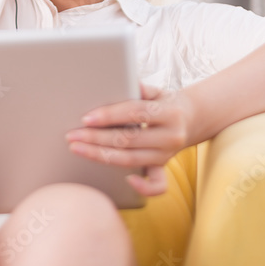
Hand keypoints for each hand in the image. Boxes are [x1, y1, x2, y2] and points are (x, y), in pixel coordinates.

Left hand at [65, 83, 193, 197]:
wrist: (192, 119)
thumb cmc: (166, 102)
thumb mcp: (158, 90)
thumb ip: (141, 87)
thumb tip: (124, 78)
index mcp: (169, 113)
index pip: (135, 113)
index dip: (110, 115)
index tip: (86, 118)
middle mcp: (170, 136)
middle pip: (128, 139)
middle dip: (97, 138)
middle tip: (72, 135)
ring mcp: (167, 154)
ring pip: (131, 160)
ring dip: (101, 155)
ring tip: (77, 148)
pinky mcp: (164, 167)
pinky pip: (158, 185)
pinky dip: (143, 187)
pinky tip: (125, 180)